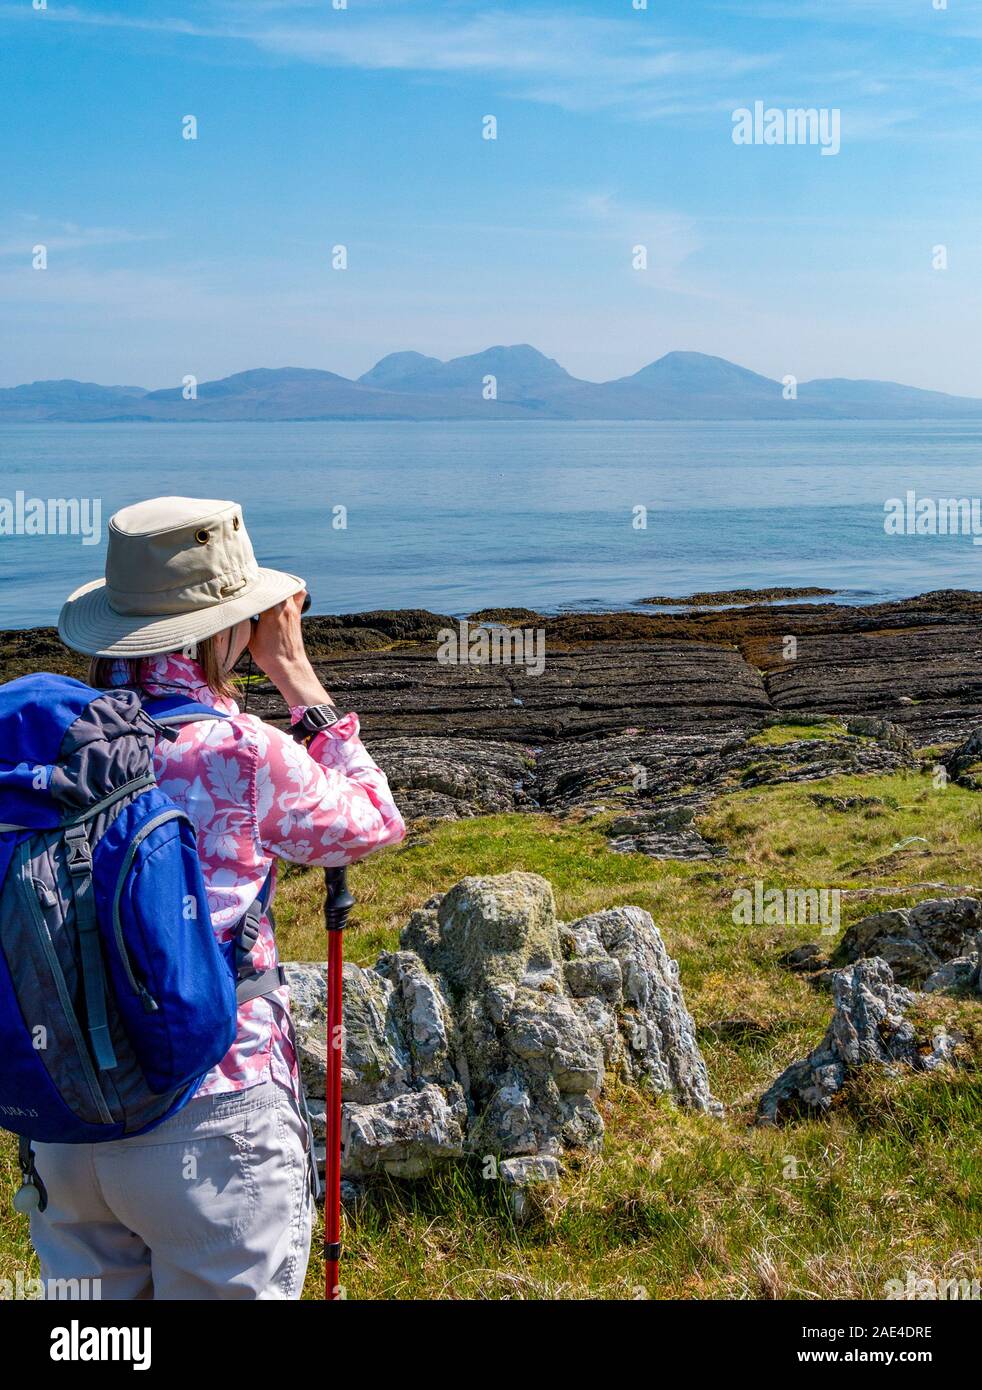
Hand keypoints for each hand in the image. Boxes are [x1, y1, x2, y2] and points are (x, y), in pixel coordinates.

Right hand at [248, 592, 333, 709]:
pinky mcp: (298, 613)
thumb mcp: (250, 636)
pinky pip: (298, 593)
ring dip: (274, 584)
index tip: (240, 582)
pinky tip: (281, 592)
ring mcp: (293, 608)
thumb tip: (238, 607)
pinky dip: (291, 589)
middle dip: (260, 582)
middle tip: (249, 584)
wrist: (289, 666)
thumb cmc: (268, 655)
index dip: (248, 584)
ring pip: (284, 586)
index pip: (258, 587)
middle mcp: (284, 605)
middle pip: (271, 583)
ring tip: (263, 587)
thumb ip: (245, 619)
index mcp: (271, 609)